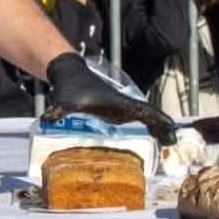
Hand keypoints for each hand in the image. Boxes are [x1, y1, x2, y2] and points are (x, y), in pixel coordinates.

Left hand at [42, 50, 176, 142]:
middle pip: (150, 115)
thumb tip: (46, 121)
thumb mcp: (63, 102)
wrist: (69, 75)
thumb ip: (56, 112)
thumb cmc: (69, 88)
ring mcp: (122, 108)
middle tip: (172, 142)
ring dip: (159, 128)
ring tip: (169, 143)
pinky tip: (154, 137)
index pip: (144, 111)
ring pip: (147, 117)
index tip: (170, 128)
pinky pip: (140, 120)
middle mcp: (124, 104)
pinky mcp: (118, 111)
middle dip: (163, 127)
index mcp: (118, 102)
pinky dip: (149, 127)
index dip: (158, 119)